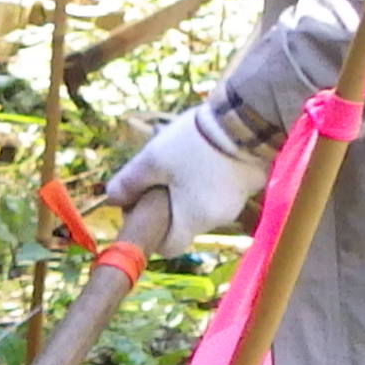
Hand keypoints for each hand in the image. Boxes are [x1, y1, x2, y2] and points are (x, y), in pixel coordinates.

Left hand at [104, 95, 274, 253]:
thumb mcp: (152, 160)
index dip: (153, 235)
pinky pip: (223, 187)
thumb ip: (129, 183)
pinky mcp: (252, 181)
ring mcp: (239, 200)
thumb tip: (112, 199)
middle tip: (159, 176)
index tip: (143, 210)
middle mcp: (219, 217)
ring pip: (205, 203)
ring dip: (190, 188)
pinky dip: (211, 177)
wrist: (246, 117)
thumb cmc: (194, 144)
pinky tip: (205, 153)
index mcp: (194, 220)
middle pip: (186, 222)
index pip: (170, 247)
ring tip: (183, 157)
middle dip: (169, 204)